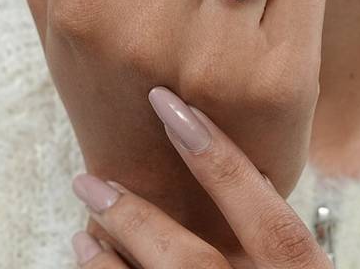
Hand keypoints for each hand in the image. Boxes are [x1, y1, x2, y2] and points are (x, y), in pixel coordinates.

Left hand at [69, 87, 332, 268]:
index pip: (270, 219)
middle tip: (89, 180)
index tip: (170, 107)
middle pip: (193, 265)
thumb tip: (235, 174)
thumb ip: (278, 247)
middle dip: (135, 219)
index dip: (220, 159)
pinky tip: (91, 266)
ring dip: (107, 267)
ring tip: (81, 233)